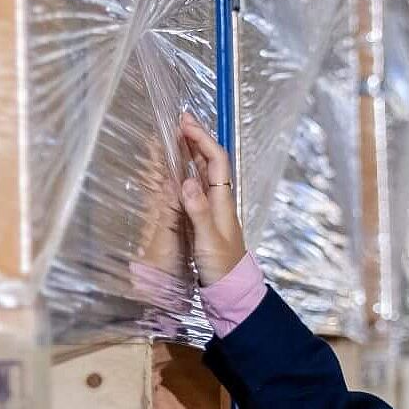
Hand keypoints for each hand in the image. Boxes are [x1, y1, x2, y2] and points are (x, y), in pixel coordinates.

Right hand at [175, 109, 246, 285]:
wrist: (231, 288)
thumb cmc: (221, 266)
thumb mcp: (208, 240)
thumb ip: (198, 211)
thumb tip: (186, 181)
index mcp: (223, 200)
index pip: (216, 160)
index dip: (202, 139)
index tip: (185, 124)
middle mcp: (219, 199)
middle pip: (211, 161)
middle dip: (197, 138)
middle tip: (181, 119)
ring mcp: (213, 208)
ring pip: (203, 172)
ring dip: (192, 151)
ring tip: (178, 135)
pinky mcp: (205, 217)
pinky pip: (196, 186)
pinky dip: (187, 171)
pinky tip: (178, 169)